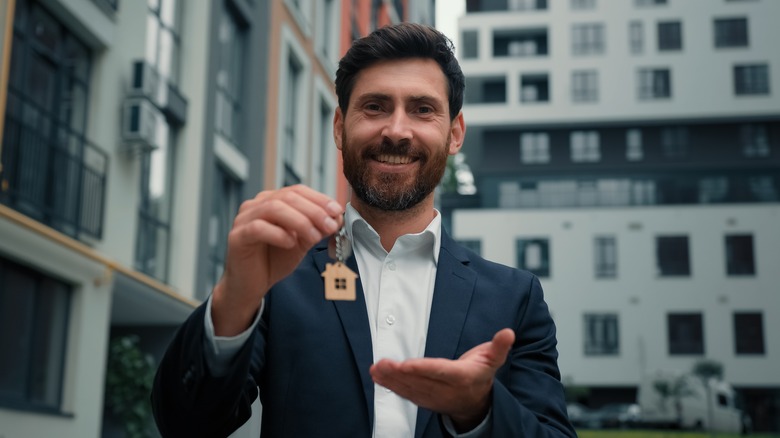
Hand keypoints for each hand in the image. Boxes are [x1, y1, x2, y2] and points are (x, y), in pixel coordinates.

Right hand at [211, 185, 342, 335]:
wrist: (252, 285)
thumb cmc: (273, 260)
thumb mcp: (302, 242)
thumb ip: (316, 228)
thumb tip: (335, 218)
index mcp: (272, 201)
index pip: (297, 191)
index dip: (319, 199)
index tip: (337, 211)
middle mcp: (256, 205)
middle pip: (287, 197)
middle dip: (314, 210)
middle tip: (330, 225)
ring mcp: (244, 219)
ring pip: (273, 208)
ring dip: (299, 221)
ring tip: (314, 236)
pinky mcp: (237, 236)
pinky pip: (258, 228)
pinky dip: (278, 234)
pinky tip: (290, 243)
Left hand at [369, 328, 514, 431]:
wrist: (477, 403)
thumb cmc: (480, 374)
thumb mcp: (492, 359)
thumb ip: (499, 346)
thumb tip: (508, 333)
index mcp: (463, 378)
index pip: (440, 372)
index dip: (423, 369)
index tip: (406, 365)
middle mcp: (448, 391)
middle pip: (421, 382)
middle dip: (400, 374)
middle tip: (383, 364)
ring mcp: (435, 399)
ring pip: (411, 390)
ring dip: (392, 380)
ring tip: (377, 369)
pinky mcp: (425, 401)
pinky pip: (407, 395)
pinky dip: (392, 387)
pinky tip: (379, 378)